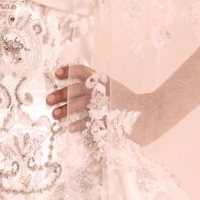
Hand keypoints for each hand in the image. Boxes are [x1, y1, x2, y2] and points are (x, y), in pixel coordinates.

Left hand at [46, 64, 163, 145]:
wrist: (152, 113)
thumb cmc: (128, 103)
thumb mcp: (113, 89)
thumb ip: (97, 88)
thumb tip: (73, 92)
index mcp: (104, 81)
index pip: (84, 71)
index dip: (69, 71)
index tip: (56, 73)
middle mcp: (104, 91)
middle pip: (77, 89)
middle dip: (61, 94)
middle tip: (48, 100)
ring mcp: (106, 105)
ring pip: (80, 105)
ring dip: (66, 110)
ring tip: (55, 115)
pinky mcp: (109, 119)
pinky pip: (90, 121)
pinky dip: (79, 125)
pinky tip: (70, 128)